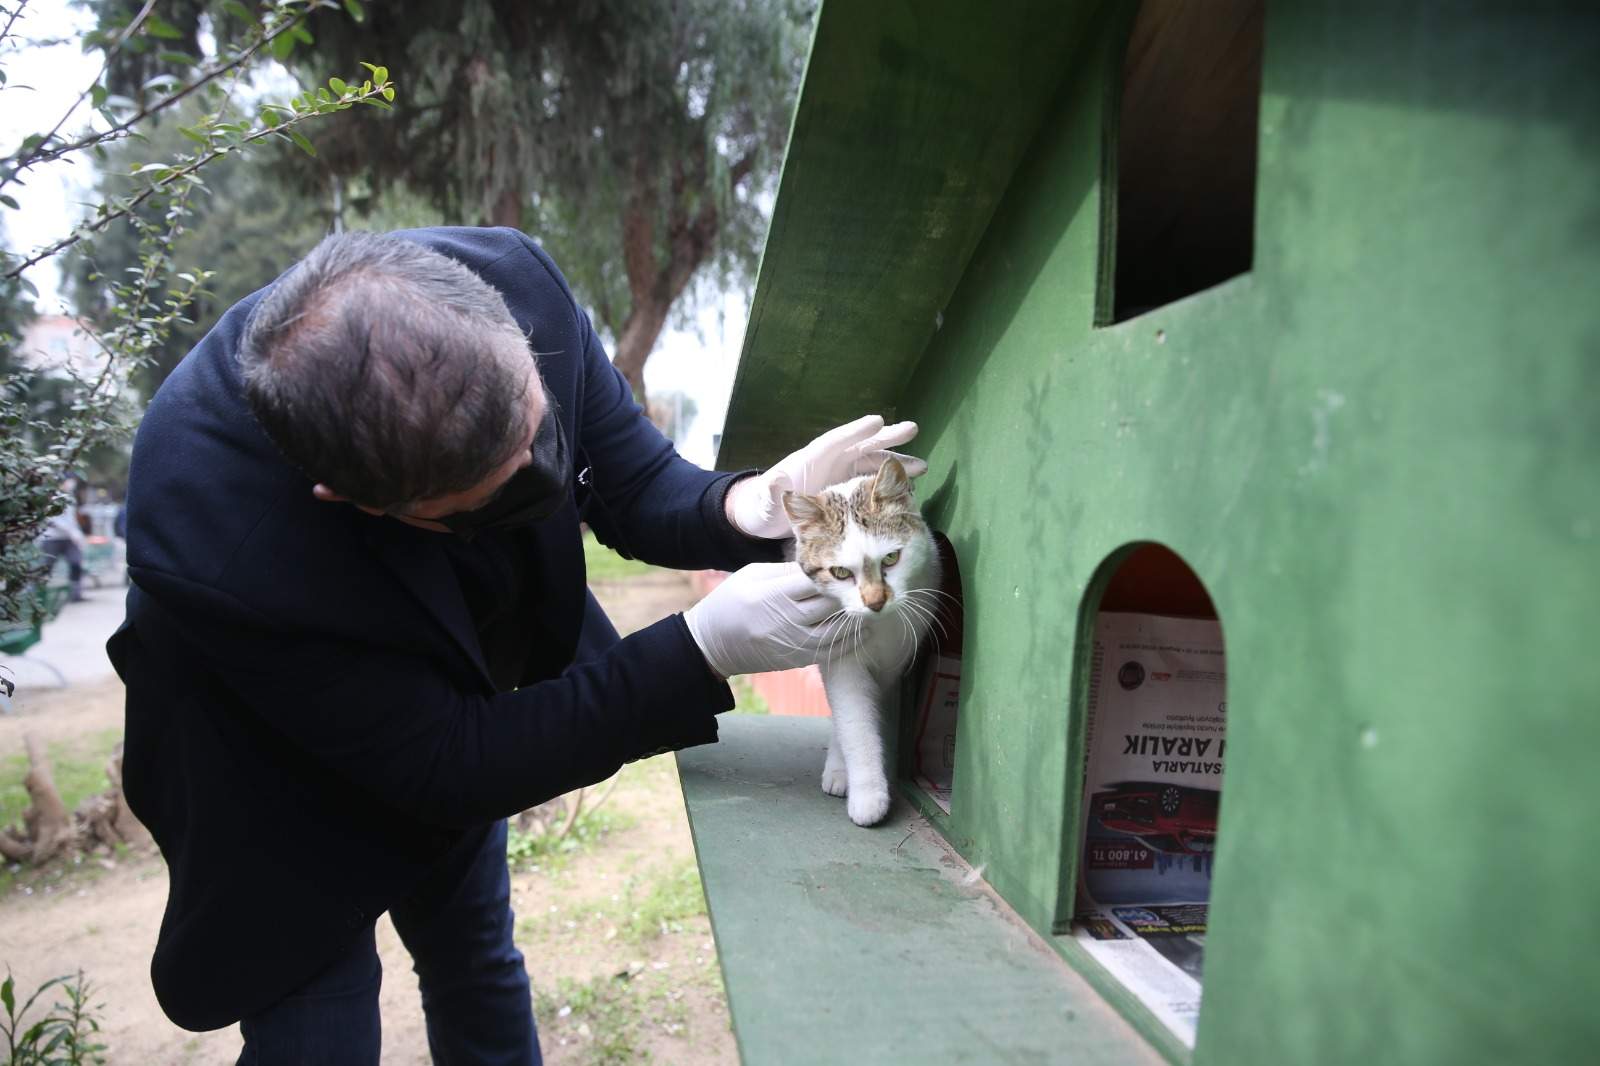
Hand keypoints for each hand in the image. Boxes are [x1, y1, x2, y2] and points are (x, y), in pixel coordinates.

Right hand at [683, 562, 855, 678]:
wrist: (713, 644)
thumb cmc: (731, 601)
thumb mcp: (751, 575)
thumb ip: (785, 570)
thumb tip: (820, 564)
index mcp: (773, 594)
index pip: (815, 579)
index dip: (836, 570)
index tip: (850, 561)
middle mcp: (787, 620)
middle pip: (830, 603)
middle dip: (851, 591)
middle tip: (870, 580)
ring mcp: (794, 642)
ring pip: (837, 630)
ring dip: (856, 618)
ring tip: (870, 604)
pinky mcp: (797, 659)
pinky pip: (831, 650)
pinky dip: (849, 640)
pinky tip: (861, 629)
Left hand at [725, 415, 928, 538]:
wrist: (768, 519)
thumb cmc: (764, 506)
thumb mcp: (765, 501)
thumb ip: (772, 492)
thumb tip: (774, 483)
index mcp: (812, 459)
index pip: (836, 441)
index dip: (855, 431)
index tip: (877, 421)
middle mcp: (831, 462)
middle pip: (862, 445)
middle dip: (885, 438)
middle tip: (912, 429)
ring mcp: (842, 475)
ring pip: (873, 464)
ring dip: (896, 464)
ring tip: (921, 466)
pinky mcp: (848, 491)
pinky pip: (873, 482)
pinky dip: (890, 483)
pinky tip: (909, 487)